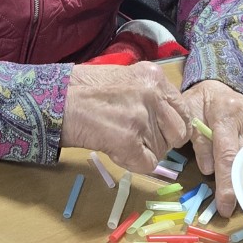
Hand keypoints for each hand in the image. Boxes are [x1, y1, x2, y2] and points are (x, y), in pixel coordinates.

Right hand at [62, 62, 190, 172]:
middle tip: (141, 138)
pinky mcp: (130, 142)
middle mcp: (153, 95)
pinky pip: (148, 164)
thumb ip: (150, 92)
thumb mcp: (126, 77)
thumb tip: (167, 116)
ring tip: (121, 139)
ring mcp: (142, 119)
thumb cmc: (86, 88)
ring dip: (145, 151)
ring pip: (162, 151)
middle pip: (179, 132)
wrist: (60, 101)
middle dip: (163, 140)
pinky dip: (134, 162)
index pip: (183, 109)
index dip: (172, 123)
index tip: (161, 129)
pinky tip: (117, 149)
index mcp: (154, 77)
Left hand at [181, 79, 242, 215]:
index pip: (228, 155)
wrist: (219, 87)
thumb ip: (198, 142)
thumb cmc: (201, 106)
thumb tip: (209, 170)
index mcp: (225, 113)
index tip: (225, 207)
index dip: (227, 183)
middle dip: (239, 184)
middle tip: (233, 205)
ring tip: (242, 189)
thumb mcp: (190, 118)